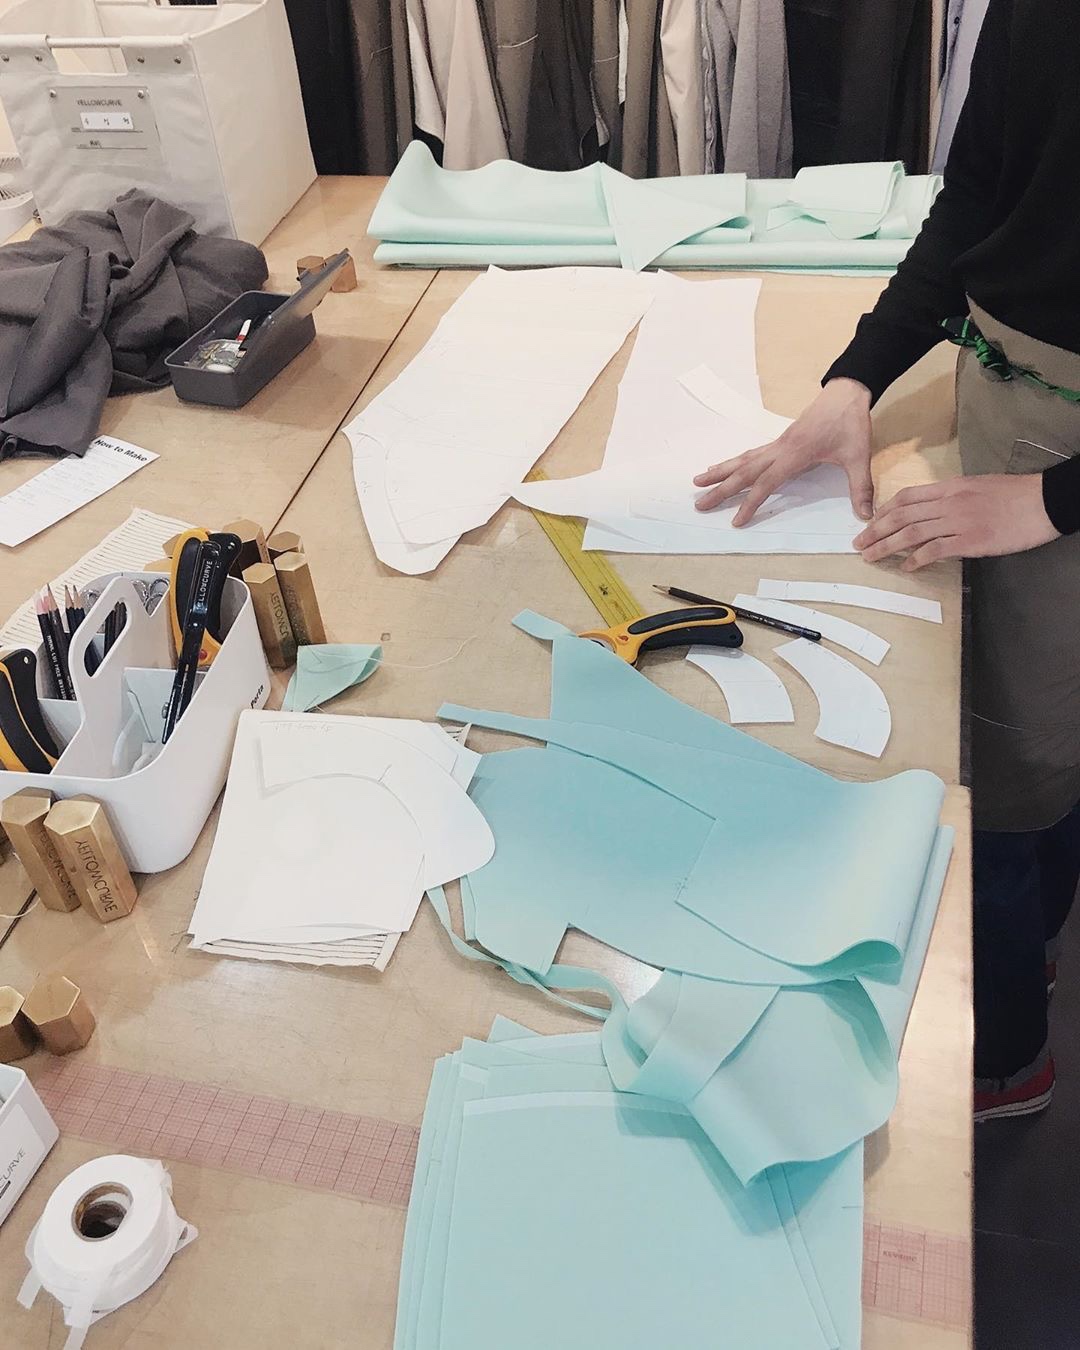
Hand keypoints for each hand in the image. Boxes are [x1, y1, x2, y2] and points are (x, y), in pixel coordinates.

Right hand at [693, 377, 873, 524]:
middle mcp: (780, 448)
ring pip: (742, 460)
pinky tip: (722, 467)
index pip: (766, 483)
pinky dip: (732, 462)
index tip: (736, 521)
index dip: (750, 503)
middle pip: (743, 472)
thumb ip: (861, 487)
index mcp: (795, 454)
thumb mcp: (859, 456)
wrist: (847, 393)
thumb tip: (866, 516)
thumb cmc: (851, 423)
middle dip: (720, 489)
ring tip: (698, 482)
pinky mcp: (779, 441)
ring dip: (719, 473)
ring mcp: (777, 443)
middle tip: (699, 504)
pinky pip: (750, 453)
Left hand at [855, 473, 1059, 570]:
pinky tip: (905, 567)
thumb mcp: (977, 486)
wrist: (1044, 502)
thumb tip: (932, 510)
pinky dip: (916, 559)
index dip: (883, 511)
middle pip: (901, 516)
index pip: (906, 497)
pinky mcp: (971, 541)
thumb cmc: (1014, 495)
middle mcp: (949, 503)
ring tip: (870, 557)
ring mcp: (959, 522)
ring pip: (911, 534)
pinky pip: (935, 550)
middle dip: (875, 530)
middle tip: (858, 543)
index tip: (869, 523)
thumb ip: (952, 497)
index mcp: (950, 488)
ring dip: (886, 546)